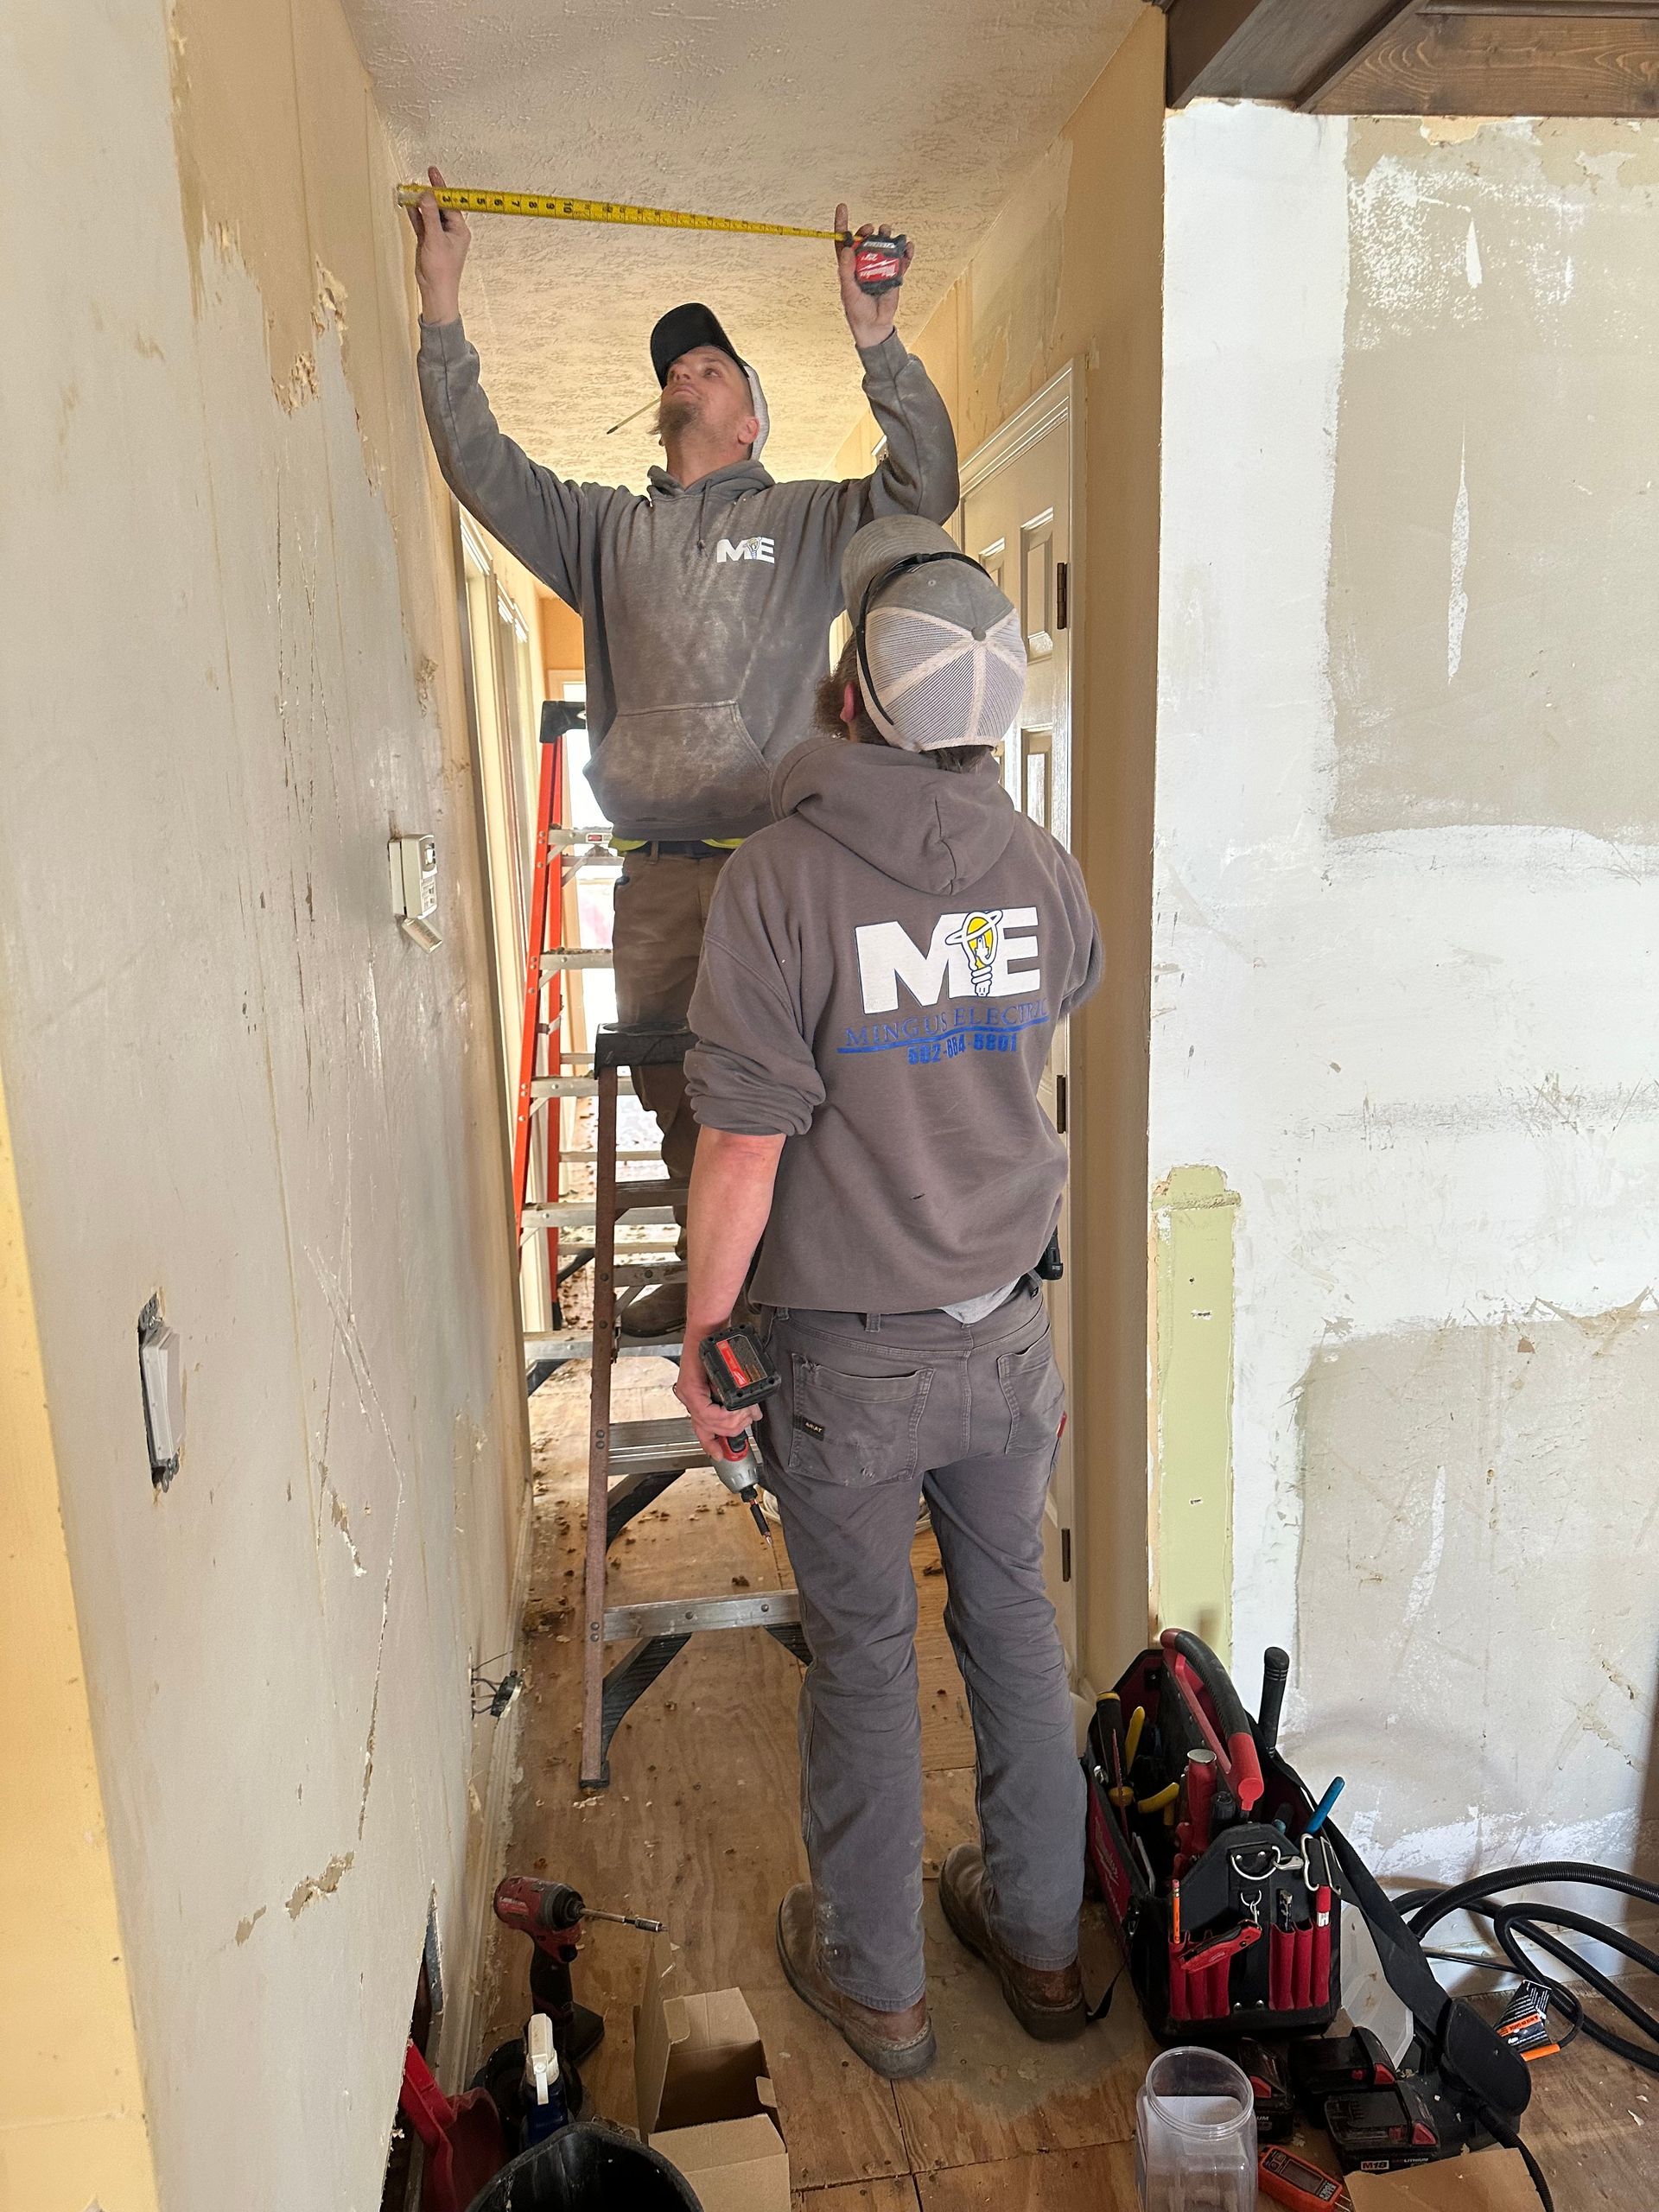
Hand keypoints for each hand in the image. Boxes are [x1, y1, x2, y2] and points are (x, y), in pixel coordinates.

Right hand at [407, 164, 470, 325]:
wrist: (435, 291)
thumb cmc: (442, 271)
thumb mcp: (436, 239)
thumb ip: (430, 216)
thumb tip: (427, 195)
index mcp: (459, 229)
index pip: (450, 203)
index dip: (441, 187)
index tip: (433, 172)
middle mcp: (450, 230)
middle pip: (439, 206)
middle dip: (429, 194)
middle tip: (419, 180)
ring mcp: (438, 235)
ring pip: (428, 213)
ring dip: (420, 203)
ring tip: (410, 189)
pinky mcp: (428, 240)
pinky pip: (421, 222)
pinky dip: (415, 214)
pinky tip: (408, 204)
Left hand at [674, 1342, 757, 1467]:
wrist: (711, 1330)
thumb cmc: (719, 1350)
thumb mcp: (729, 1379)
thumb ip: (736, 1399)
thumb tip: (751, 1414)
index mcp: (698, 1398)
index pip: (702, 1428)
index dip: (711, 1444)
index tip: (721, 1454)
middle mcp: (689, 1398)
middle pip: (709, 1428)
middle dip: (732, 1430)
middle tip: (748, 1422)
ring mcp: (688, 1394)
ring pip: (710, 1422)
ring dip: (733, 1421)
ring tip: (747, 1413)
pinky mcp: (690, 1388)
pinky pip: (707, 1412)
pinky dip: (724, 1414)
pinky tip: (735, 1409)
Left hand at [835, 202, 912, 348]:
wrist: (874, 325)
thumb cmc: (856, 309)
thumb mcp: (847, 290)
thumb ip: (846, 270)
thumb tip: (847, 250)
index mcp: (849, 264)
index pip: (844, 241)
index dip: (842, 224)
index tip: (842, 208)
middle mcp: (864, 262)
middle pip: (866, 240)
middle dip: (868, 231)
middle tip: (871, 229)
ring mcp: (880, 267)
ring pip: (885, 246)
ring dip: (888, 237)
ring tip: (888, 232)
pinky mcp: (894, 274)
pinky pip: (901, 260)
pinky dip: (906, 252)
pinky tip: (909, 246)